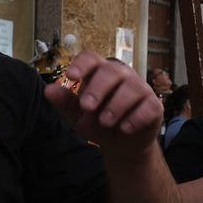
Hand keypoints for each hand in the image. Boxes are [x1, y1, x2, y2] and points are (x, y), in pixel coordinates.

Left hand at [45, 53, 164, 157]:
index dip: (82, 64)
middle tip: (87, 106)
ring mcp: (139, 89)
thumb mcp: (78, 115)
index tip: (71, 76)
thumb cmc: (98, 122)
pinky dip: (136, 117)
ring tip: (105, 122)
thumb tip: (48, 90)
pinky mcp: (154, 106)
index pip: (91, 58)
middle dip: (98, 88)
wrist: (121, 145)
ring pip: (132, 87)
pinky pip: (149, 106)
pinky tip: (125, 128)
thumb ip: (65, 103)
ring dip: (116, 105)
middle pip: (111, 71)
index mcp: (99, 72)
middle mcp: (121, 76)